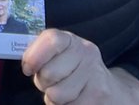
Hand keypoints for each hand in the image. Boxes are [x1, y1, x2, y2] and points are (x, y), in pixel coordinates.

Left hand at [22, 30, 138, 104]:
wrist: (111, 89)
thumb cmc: (72, 70)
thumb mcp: (58, 55)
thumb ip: (40, 54)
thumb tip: (27, 65)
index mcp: (70, 39)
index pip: (51, 40)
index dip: (33, 57)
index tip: (28, 69)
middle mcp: (86, 53)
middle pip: (48, 73)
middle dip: (42, 83)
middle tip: (50, 83)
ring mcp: (96, 75)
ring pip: (56, 94)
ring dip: (53, 98)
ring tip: (62, 92)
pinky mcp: (99, 96)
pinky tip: (74, 100)